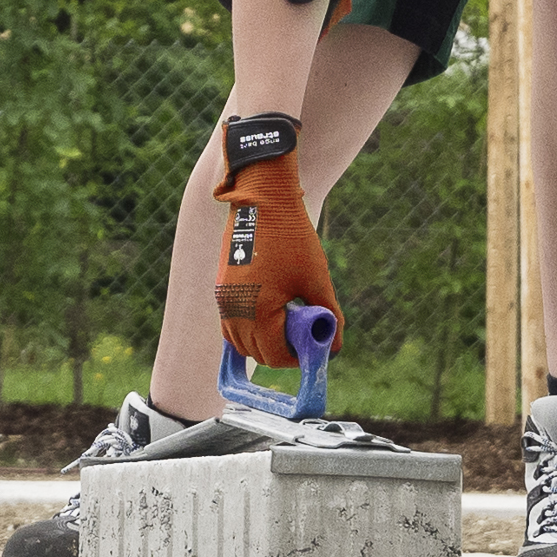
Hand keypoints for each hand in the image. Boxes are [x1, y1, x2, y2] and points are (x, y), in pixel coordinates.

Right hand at [212, 135, 340, 365]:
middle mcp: (234, 310)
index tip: (313, 345)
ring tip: (286, 322)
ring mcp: (223, 300)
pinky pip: (231, 323)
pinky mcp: (220, 288)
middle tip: (301, 334)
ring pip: (239, 341)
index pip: (274, 356)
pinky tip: (270, 313)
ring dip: (262, 341)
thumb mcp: (316, 278)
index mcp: (257, 311)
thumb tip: (336, 345)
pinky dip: (249, 328)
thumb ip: (328, 314)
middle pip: (255, 353)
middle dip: (280, 350)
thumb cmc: (292, 237)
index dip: (297, 357)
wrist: (263, 199)